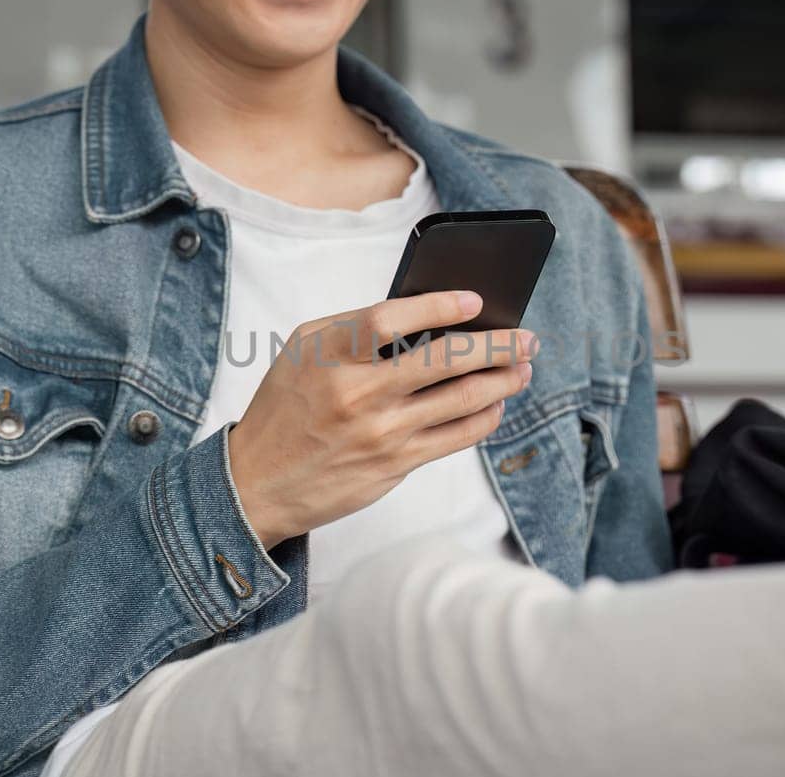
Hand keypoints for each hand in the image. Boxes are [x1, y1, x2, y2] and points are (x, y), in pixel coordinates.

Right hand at [226, 291, 536, 547]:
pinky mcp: (394, 465)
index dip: (438, 306)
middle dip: (496, 346)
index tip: (475, 302)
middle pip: (443, 360)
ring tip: (523, 367)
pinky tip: (496, 403)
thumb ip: (355, 329)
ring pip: (460, 400)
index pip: (389, 320)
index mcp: (327, 354)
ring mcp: (379, 432)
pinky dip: (485, 417)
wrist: (257, 483)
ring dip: (502, 381)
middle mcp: (355, 393)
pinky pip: (455, 437)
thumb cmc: (286, 406)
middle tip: (527, 337)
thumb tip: (427, 313)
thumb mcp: (302, 352)